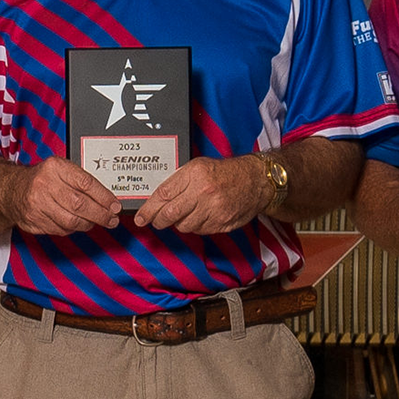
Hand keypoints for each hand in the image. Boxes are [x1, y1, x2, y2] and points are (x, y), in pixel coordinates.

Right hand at [13, 158, 120, 235]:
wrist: (11, 189)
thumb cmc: (42, 179)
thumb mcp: (60, 169)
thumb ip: (81, 180)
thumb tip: (108, 199)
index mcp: (55, 168)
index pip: (85, 183)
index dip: (104, 197)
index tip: (115, 206)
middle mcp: (44, 185)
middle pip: (79, 204)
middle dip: (100, 215)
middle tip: (112, 219)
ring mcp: (37, 204)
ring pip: (70, 221)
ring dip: (88, 224)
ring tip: (96, 222)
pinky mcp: (33, 220)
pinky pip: (60, 230)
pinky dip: (72, 229)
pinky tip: (77, 223)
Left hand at [138, 156, 272, 234]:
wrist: (256, 180)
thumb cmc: (225, 172)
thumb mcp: (198, 166)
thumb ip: (177, 181)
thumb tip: (156, 199)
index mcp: (195, 174)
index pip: (163, 195)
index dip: (149, 209)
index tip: (141, 218)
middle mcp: (203, 192)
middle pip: (170, 214)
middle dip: (158, 220)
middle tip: (155, 221)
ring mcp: (214, 209)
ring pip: (183, 226)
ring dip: (179, 223)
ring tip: (186, 213)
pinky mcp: (222, 223)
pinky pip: (199, 231)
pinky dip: (195, 226)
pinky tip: (200, 216)